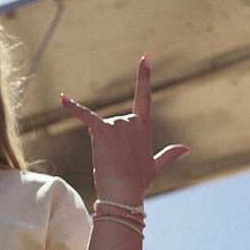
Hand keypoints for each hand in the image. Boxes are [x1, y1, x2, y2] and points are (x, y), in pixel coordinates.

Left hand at [61, 55, 188, 204]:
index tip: (145, 57)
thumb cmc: (138, 181)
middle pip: (113, 123)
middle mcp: (132, 121)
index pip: (144, 96)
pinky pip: (85, 116)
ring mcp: (118, 125)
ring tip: (109, 160)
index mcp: (144, 126)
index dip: (144, 76)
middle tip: (117, 161)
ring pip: (102, 127)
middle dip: (111, 141)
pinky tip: (62, 98)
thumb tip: (187, 149)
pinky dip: (72, 107)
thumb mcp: (155, 166)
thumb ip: (170, 154)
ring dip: (102, 144)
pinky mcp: (102, 131)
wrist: (123, 193)